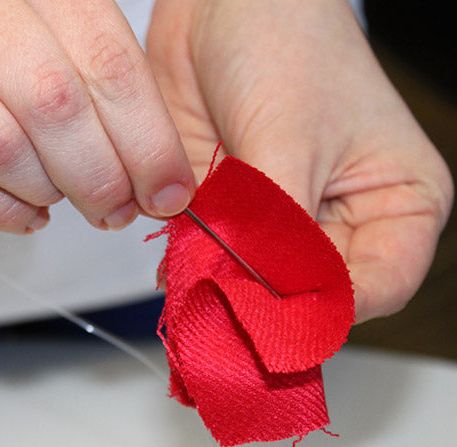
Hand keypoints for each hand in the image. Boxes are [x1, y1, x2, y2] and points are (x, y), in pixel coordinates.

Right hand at [0, 0, 194, 232]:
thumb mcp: (41, 17)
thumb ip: (96, 73)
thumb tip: (158, 167)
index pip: (107, 60)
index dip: (147, 138)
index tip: (168, 189)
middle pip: (54, 104)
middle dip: (100, 176)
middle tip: (120, 210)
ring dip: (47, 190)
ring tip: (70, 203)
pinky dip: (0, 206)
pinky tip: (29, 212)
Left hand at [147, 0, 452, 321]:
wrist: (222, 2)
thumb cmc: (286, 40)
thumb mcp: (290, 135)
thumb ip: (275, 222)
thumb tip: (255, 294)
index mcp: (395, 201)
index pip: (375, 285)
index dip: (327, 308)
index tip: (275, 315)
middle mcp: (339, 215)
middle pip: (311, 291)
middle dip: (264, 302)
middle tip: (223, 307)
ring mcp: (281, 214)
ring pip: (257, 279)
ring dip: (222, 286)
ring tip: (194, 284)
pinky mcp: (233, 205)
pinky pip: (214, 252)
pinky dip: (193, 261)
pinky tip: (176, 262)